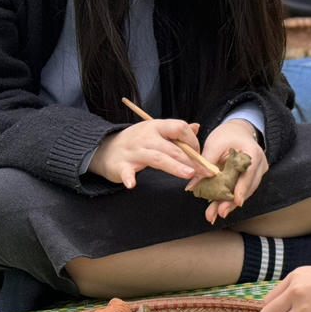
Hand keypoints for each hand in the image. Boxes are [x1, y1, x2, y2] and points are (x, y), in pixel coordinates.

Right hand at [89, 118, 205, 188]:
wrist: (105, 148)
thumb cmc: (137, 141)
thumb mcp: (156, 131)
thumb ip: (175, 131)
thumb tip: (196, 127)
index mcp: (156, 126)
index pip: (179, 128)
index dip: (193, 141)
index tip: (199, 156)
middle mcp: (146, 137)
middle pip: (172, 147)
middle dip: (191, 159)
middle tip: (205, 171)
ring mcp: (133, 151)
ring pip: (157, 158)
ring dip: (174, 166)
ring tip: (189, 175)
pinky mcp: (121, 165)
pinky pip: (125, 172)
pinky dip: (128, 178)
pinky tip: (132, 184)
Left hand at [186, 118, 268, 223]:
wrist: (238, 132)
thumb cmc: (227, 135)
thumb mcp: (214, 145)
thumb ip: (205, 164)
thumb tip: (193, 185)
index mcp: (253, 152)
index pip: (249, 172)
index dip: (242, 187)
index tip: (237, 201)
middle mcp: (259, 164)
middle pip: (247, 186)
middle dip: (232, 201)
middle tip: (220, 212)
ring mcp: (257, 173)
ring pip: (243, 192)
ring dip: (228, 203)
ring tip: (213, 214)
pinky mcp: (250, 180)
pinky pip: (240, 191)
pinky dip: (228, 199)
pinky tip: (217, 209)